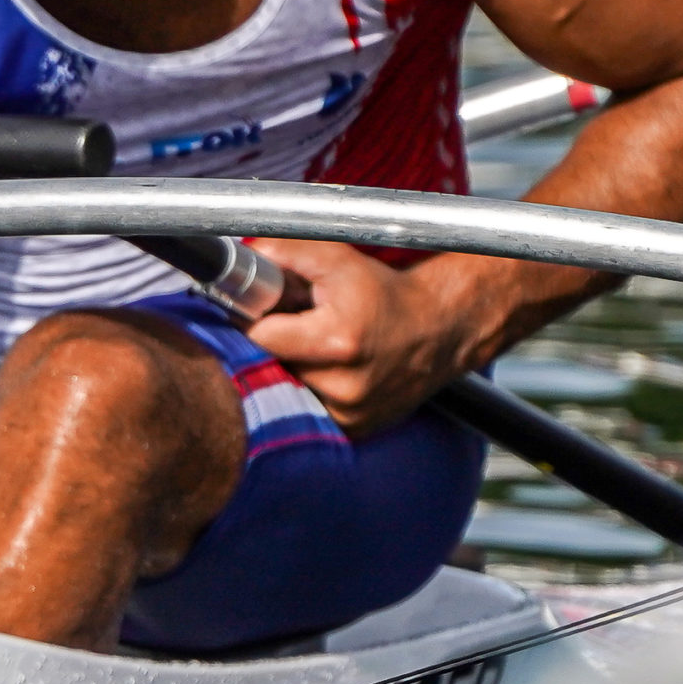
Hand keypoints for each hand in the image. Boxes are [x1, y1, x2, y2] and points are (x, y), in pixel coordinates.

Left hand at [243, 240, 478, 435]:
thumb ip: (285, 252)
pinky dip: (313, 388)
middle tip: (298, 325)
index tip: (268, 309)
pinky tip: (334, 369)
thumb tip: (244, 254)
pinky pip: (311, 408)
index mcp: (339, 341)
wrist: (438, 329)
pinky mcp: (355, 431)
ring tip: (321, 346)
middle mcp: (345, 386)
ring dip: (294, 367)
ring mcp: (350, 414)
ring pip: (289, 388)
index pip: (261, 336)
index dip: (259, 318)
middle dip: (276, 343)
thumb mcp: (338, 260)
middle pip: (270, 366)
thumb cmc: (385, 293)